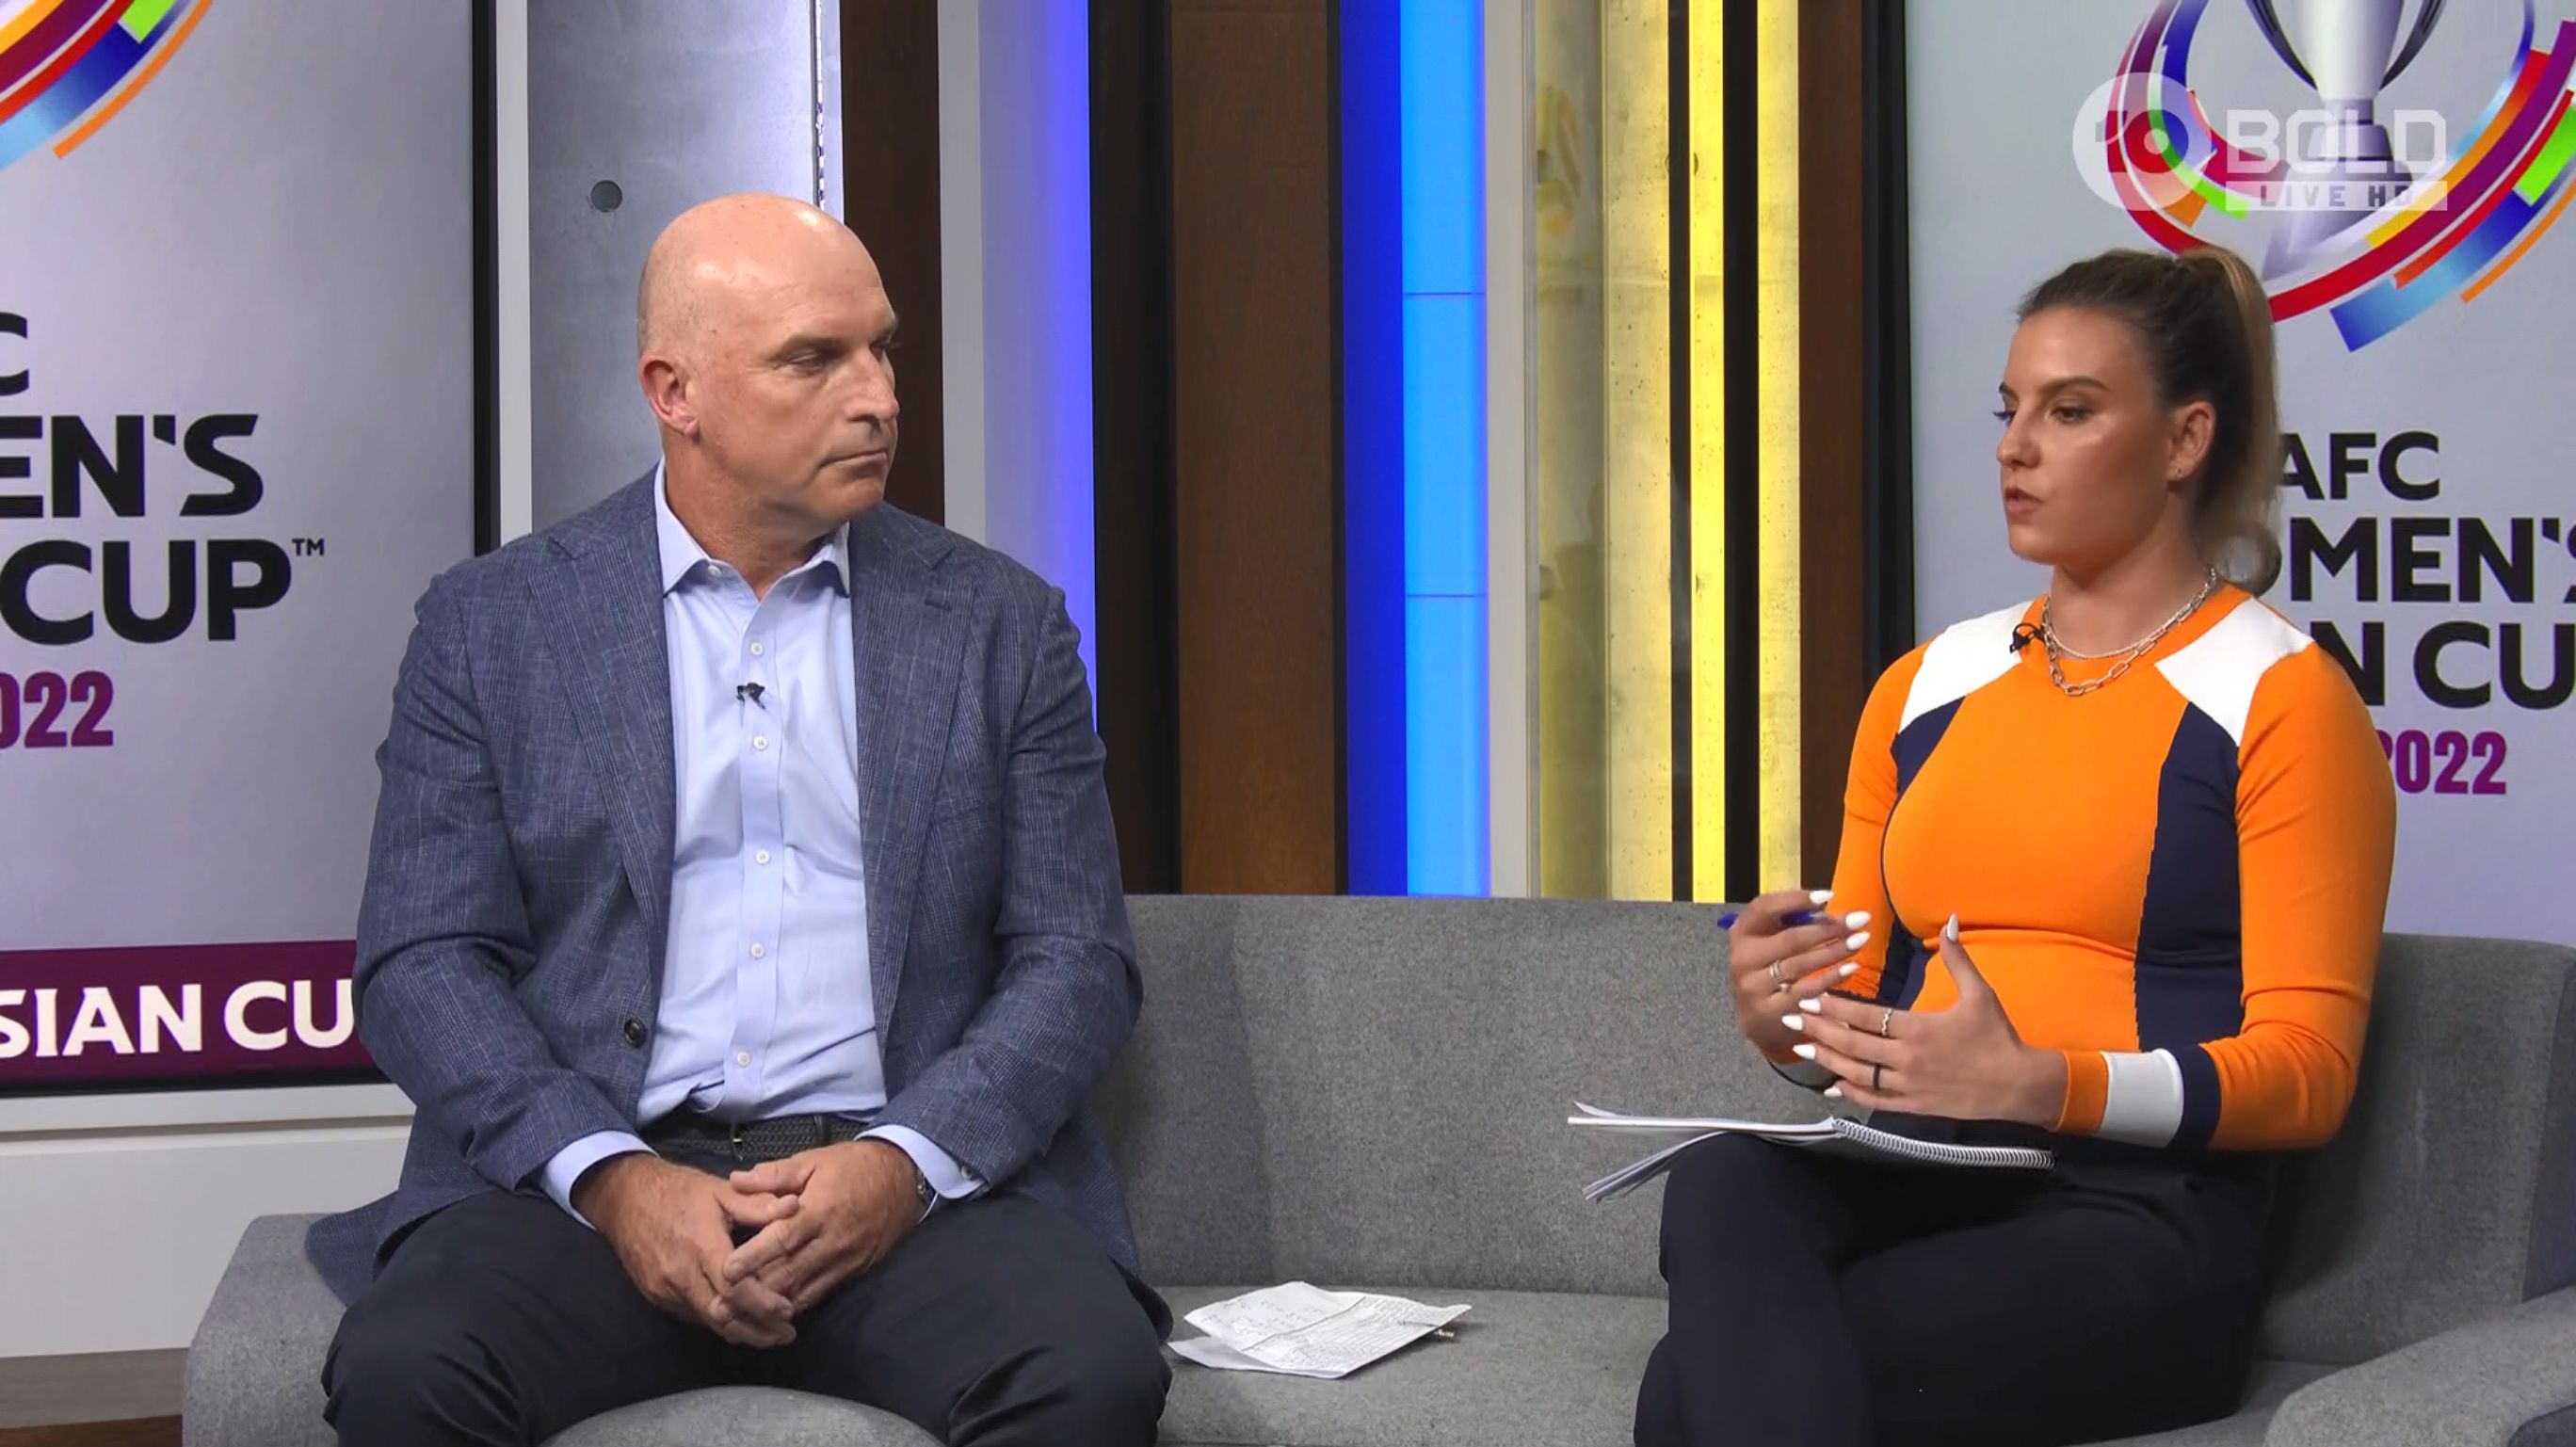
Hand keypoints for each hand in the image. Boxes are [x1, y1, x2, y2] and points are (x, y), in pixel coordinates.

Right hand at [573, 1152, 803, 1347]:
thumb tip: (796, 1207)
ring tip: (769, 1334)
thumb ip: (758, 1204)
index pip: (736, 1289)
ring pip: (707, 1321)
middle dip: (757, 1331)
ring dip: (740, 1331)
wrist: (624, 1196)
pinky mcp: (656, 1296)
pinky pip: (692, 1314)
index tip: (789, 1312)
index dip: (764, 1305)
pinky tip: (738, 1319)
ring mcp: (665, 1289)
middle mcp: (681, 1274)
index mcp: (701, 1246)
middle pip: (723, 1317)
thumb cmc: (677, 1190)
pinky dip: (718, 1320)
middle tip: (786, 1334)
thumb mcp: (721, 1190)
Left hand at [718, 1139, 922, 1321]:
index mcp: (818, 1210)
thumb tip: (737, 1179)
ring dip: (770, 1305)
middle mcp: (831, 1241)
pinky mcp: (852, 1272)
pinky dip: (794, 1304)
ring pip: (803, 1291)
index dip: (754, 1256)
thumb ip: (775, 1174)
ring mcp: (844, 1260)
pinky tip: (772, 1312)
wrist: (905, 1179)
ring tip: (739, 1315)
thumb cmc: (854, 1166)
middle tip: (721, 1303)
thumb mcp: (815, 1159)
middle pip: (788, 1273)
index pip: (782, 1239)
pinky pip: (819, 1294)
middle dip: (754, 1290)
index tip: (726, 1271)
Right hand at [1726, 888, 1874, 1059]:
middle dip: (1829, 928)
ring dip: (1834, 951)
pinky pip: (1805, 991)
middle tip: (1860, 919)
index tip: (1829, 896)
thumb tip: (1827, 906)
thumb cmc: (1770, 969)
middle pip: (1790, 939)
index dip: (1795, 899)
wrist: (1756, 1018)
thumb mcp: (1771, 941)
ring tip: (1861, 940)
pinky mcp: (1769, 1011)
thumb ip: (1793, 923)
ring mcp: (1753, 987)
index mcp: (1741, 932)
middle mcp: (1742, 958)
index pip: (1764, 908)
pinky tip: (1851, 968)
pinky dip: (1830, 978)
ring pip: (1800, 965)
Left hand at [1780, 915, 2066, 1126]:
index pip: (1867, 1016)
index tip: (1810, 996)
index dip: (1835, 1007)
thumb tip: (1950, 921)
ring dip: (1826, 1061)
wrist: (2019, 1085)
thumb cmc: (1998, 1037)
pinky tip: (1832, 1086)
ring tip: (1800, 1048)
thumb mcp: (1980, 994)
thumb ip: (1958, 959)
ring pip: (1857, 1074)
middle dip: (1818, 1030)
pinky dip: (1851, 1094)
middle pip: (1853, 1044)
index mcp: (1919, 1029)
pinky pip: (1875, 1102)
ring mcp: (1908, 1086)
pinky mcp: (1914, 1106)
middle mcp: (1908, 1058)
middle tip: (1791, 1017)